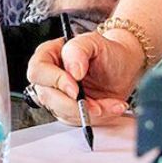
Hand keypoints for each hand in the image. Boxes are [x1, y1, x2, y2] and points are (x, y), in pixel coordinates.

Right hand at [25, 29, 141, 126]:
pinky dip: (97, 117)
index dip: (54, 81)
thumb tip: (72, 70)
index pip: (38, 70)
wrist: (123, 68)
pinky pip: (77, 120)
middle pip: (48, 96)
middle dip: (74, 104)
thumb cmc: (107, 52)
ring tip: (110, 102)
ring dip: (89, 112)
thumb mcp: (94, 42)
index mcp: (49, 54)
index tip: (75, 88)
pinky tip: (110, 107)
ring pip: (63, 112)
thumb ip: (79, 49)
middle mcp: (50, 76)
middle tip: (95, 102)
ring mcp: (58, 95)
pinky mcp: (69, 111)